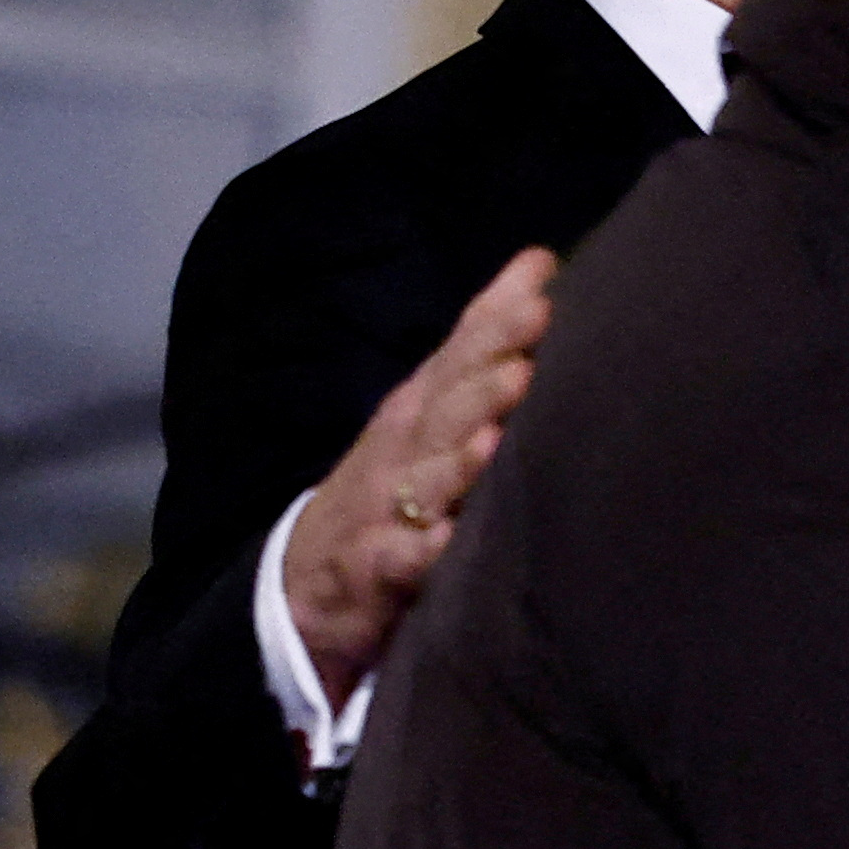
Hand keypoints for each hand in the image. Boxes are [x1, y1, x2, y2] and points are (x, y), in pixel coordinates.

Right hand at [285, 251, 556, 702]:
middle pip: (447, 404)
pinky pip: (403, 558)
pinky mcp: (375, 569)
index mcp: (423, 408)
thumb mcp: (436, 412)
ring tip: (492, 436)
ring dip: (458, 458)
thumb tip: (541, 266)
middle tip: (530, 337)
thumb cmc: (396, 485)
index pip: (462, 350)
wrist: (305, 581)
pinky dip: (424, 548)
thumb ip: (487, 349)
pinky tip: (449, 536)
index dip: (498, 314)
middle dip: (487, 370)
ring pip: (426, 479)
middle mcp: (404, 449)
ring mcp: (386, 508)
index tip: (543, 276)